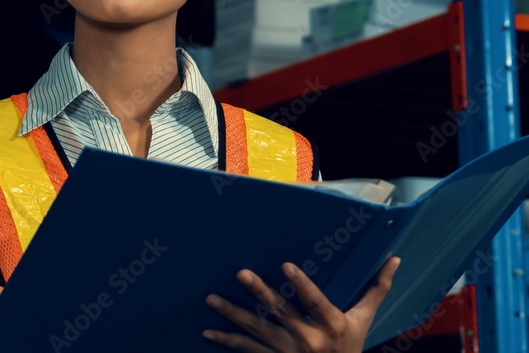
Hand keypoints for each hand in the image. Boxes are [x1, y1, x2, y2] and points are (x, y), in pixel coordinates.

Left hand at [202, 257, 400, 351]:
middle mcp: (308, 339)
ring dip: (232, 313)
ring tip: (211, 299)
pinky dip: (226, 339)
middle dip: (259, 293)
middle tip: (241, 273)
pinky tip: (208, 330)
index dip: (302, 284)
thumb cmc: (351, 346)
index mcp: (332, 325)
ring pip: (256, 329)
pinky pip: (246, 349)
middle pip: (280, 312)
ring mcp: (287, 351)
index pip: (315, 302)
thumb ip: (376, 290)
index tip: (286, 265)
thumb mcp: (364, 320)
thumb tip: (395, 259)